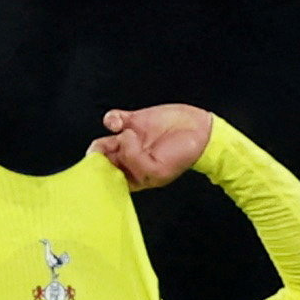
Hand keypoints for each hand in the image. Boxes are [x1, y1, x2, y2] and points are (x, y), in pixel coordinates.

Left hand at [93, 102, 214, 186]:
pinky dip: (111, 120)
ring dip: (105, 140)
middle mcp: (128, 159)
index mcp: (134, 176)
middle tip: (107, 151)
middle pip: (102, 161)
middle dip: (100, 157)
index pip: (108, 179)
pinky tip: (120, 122)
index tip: (99, 170)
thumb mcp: (158, 171)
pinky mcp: (133, 121)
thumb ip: (136, 162)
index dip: (100, 175)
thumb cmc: (183, 156)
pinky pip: (112, 120)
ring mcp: (129, 140)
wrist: (200, 131)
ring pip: (103, 142)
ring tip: (125, 136)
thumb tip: (123, 138)